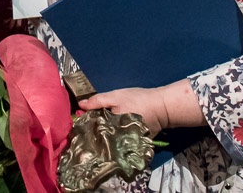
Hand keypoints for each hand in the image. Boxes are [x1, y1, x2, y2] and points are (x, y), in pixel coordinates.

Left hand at [78, 79, 206, 137]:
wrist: (162, 108)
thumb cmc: (139, 100)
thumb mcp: (116, 96)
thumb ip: (98, 101)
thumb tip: (80, 105)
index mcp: (111, 127)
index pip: (92, 129)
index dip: (85, 124)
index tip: (80, 120)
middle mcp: (117, 140)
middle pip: (100, 137)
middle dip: (93, 131)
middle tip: (87, 124)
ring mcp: (126, 144)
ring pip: (109, 141)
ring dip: (104, 135)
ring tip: (97, 128)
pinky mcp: (134, 145)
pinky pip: (120, 142)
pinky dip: (115, 137)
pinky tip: (112, 131)